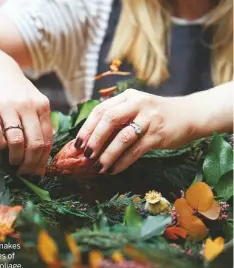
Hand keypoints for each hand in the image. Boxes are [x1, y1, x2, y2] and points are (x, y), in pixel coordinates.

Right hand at [0, 65, 52, 174]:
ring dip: (15, 158)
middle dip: (30, 164)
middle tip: (24, 171)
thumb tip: (43, 161)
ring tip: (12, 162)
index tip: (37, 171)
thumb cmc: (17, 92)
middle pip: (35, 144)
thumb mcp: (35, 103)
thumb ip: (41, 126)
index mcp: (42, 106)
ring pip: (17, 141)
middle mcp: (27, 106)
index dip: (42, 160)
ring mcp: (8, 107)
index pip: (47, 140)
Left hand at [74, 89, 193, 174]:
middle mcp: (137, 104)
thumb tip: (90, 141)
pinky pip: (136, 150)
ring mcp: (149, 119)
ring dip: (107, 154)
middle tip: (85, 155)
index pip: (101, 110)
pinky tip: (114, 170)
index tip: (77, 143)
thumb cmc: (156, 115)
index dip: (87, 127)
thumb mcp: (136, 108)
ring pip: (122, 137)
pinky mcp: (158, 134)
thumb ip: (117, 118)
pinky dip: (123, 161)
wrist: (189, 115)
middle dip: (94, 139)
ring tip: (98, 167)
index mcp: (127, 97)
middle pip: (109, 120)